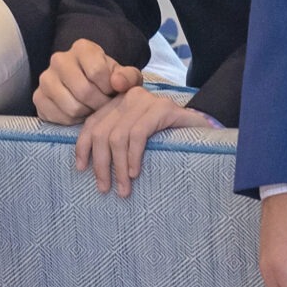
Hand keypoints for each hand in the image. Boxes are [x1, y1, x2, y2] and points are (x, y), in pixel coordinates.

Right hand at [35, 38, 141, 123]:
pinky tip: (79, 114)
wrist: (87, 86)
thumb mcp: (124, 76)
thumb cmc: (108, 80)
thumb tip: (118, 84)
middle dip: (99, 104)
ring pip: (71, 107)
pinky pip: (58, 117)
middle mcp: (59, 59)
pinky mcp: (38, 97)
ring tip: (92, 109)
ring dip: (87, 114)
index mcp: (82, 48)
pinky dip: (72, 121)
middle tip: (104, 107)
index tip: (112, 92)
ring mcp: (45, 78)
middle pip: (84, 91)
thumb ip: (128, 77)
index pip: (98, 72)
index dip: (109, 89)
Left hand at [75, 89, 213, 194]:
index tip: (81, 169)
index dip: (83, 146)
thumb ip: (115, 142)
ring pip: (118, 137)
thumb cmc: (168, 140)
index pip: (92, 123)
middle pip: (102, 132)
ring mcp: (147, 100)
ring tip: (123, 189)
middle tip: (105, 188)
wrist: (204, 132)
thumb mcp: (136, 139)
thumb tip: (89, 165)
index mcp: (119, 103)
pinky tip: (135, 173)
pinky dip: (133, 157)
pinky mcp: (164, 108)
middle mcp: (130, 97)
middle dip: (101, 164)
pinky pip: (138, 135)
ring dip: (118, 168)